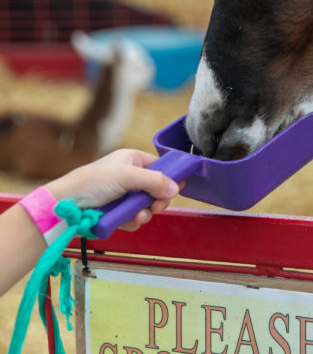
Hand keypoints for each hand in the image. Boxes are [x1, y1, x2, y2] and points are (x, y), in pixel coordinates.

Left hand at [45, 149, 180, 231]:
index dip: (170, 176)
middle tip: (157, 206)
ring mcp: (123, 196)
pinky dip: (134, 222)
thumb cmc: (90, 183)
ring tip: (138, 216)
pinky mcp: (117, 213)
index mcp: (132, 160)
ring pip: (147, 206)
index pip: (160, 166)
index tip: (177, 188)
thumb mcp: (126, 176)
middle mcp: (130, 177)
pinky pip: (135, 219)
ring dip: (146, 213)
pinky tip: (128, 222)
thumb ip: (153, 180)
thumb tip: (176, 188)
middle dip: (158, 199)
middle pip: (157, 189)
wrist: (64, 208)